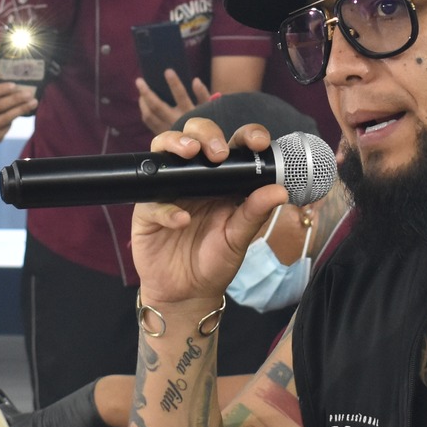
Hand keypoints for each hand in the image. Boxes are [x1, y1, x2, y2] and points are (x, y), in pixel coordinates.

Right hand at [0, 81, 35, 147]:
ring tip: (33, 102)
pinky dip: (15, 118)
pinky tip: (22, 112)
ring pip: (5, 118)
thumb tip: (16, 88)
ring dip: (21, 109)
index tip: (15, 85)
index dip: (1, 89)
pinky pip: (7, 126)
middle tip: (29, 94)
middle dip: (15, 99)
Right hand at [129, 120, 286, 306]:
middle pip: (195, 135)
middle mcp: (195, 177)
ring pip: (164, 149)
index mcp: (224, 179)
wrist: (187, 292)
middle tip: (219, 153)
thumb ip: (255, 212)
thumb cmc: (215, 260)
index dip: (246, 135)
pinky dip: (165, 209)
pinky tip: (180, 221)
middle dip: (206, 133)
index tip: (258, 142)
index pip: (234, 145)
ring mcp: (168, 189)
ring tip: (190, 152)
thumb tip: (280, 190)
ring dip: (176, 143)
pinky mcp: (147, 210)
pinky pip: (151, 200)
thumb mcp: (239, 237)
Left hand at [136, 68, 212, 134]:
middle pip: (157, 106)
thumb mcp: (208, 108)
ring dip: (143, 102)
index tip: (168, 71)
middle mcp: (177, 121)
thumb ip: (203, 94)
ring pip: (150, 115)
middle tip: (139, 81)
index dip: (174, 83)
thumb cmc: (204, 122)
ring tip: (141, 92)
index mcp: (189, 113)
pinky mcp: (162, 135)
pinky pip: (149, 122)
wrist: (199, 145)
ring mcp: (168, 129)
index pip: (181, 96)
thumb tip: (195, 80)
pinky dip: (145, 112)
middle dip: (146, 92)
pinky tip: (143, 103)